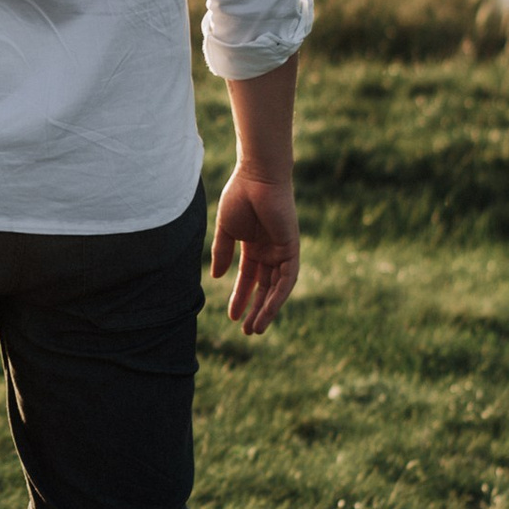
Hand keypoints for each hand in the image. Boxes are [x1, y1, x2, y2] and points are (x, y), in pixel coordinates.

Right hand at [210, 168, 299, 336]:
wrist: (257, 177)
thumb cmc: (240, 196)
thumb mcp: (226, 230)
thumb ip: (222, 252)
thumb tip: (216, 277)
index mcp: (254, 246)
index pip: (249, 278)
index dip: (240, 297)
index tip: (231, 316)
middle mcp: (270, 251)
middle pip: (265, 287)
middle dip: (255, 309)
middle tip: (247, 331)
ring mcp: (282, 250)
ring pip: (277, 288)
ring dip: (267, 309)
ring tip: (255, 328)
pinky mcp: (291, 248)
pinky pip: (287, 278)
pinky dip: (279, 295)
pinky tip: (268, 310)